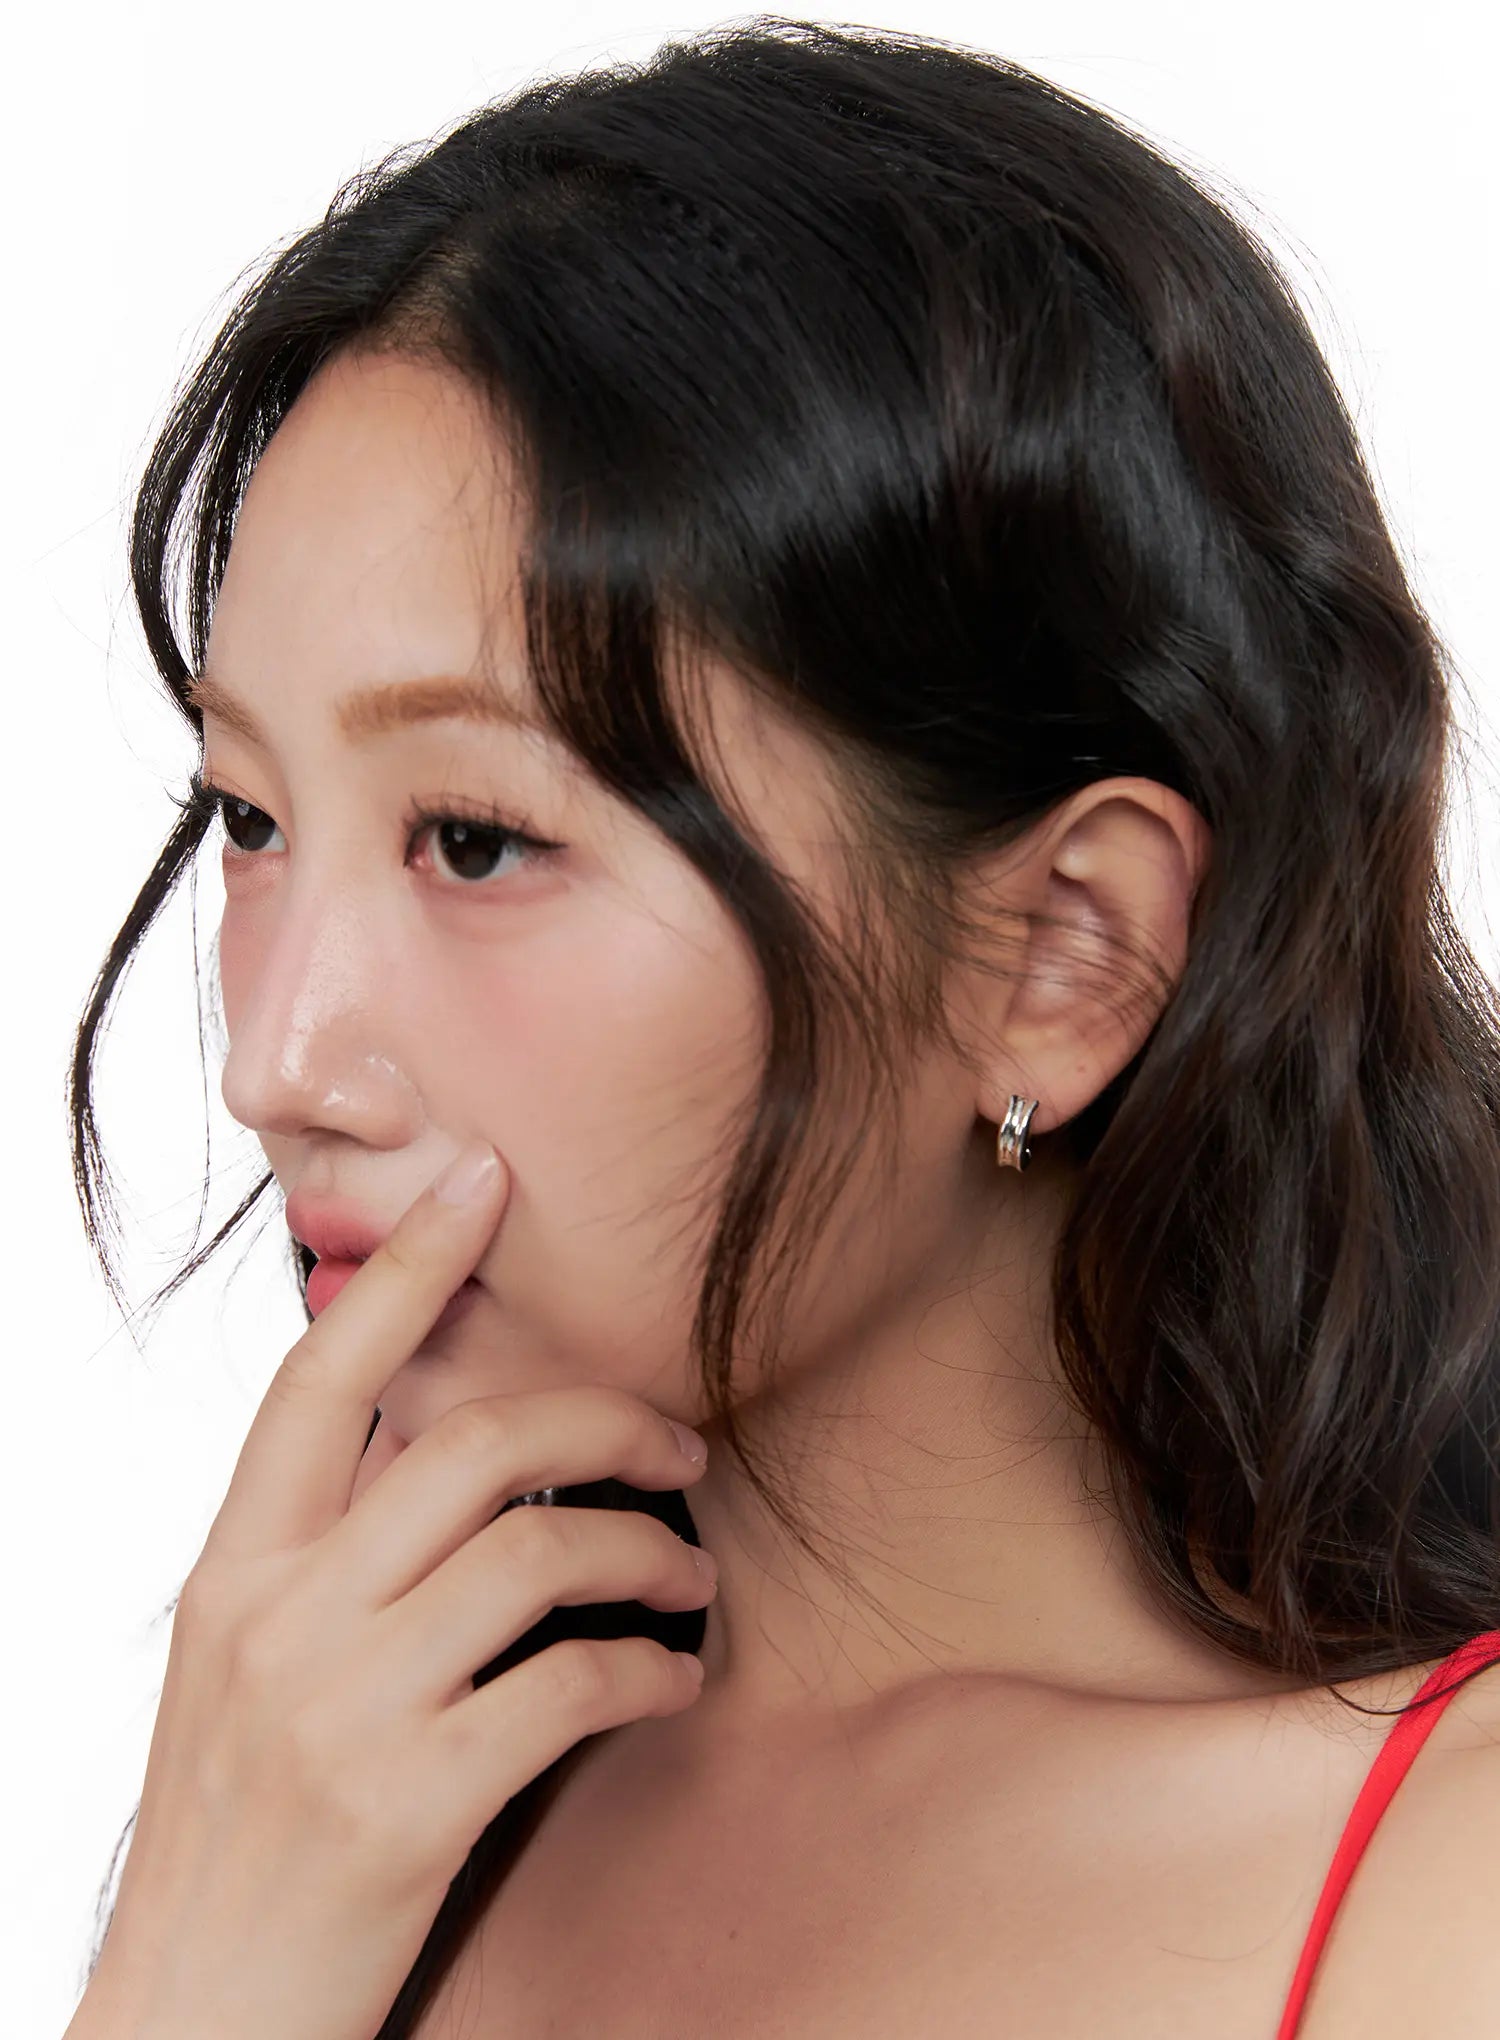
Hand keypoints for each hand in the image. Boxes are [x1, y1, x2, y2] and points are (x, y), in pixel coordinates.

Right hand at [70, 1141, 713, 2039]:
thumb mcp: (245, 1664)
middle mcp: (281, 1616)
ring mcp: (344, 1708)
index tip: (484, 1178)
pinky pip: (573, 1685)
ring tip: (695, 1575)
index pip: (322, 1378)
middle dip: (604, 1423)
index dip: (410, 1266)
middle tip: (681, 1442)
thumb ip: (330, 1551)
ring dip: (651, 1549)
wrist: (193, 2013)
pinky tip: (677, 1678)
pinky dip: (651, 1668)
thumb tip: (446, 1447)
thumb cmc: (241, 1824)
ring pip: (542, 1552)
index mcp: (235, 1568)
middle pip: (474, 1447)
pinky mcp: (412, 1802)